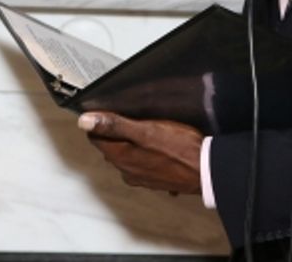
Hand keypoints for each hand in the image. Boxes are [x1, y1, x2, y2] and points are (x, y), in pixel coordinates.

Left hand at [79, 111, 203, 194]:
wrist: (206, 170)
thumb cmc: (179, 148)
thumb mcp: (146, 130)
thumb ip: (115, 125)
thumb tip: (85, 121)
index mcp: (121, 157)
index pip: (97, 138)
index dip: (100, 122)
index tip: (106, 110)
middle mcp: (128, 170)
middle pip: (112, 147)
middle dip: (115, 132)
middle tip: (127, 115)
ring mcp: (142, 177)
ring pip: (128, 155)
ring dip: (132, 143)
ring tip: (144, 128)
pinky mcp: (156, 180)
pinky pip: (143, 164)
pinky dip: (146, 154)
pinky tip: (158, 146)